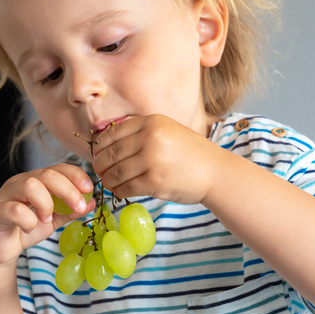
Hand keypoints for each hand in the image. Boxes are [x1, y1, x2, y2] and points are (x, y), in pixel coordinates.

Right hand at [0, 163, 95, 266]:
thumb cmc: (22, 230)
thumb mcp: (52, 221)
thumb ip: (69, 211)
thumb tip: (91, 202)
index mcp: (36, 181)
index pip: (58, 168)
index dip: (76, 175)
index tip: (89, 189)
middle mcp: (21, 183)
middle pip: (47, 174)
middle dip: (68, 189)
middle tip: (77, 206)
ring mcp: (7, 195)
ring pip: (30, 185)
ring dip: (46, 203)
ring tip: (47, 219)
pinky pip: (15, 209)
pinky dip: (28, 219)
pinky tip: (30, 228)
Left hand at [92, 115, 219, 204]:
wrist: (215, 171)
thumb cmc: (189, 153)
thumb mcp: (166, 131)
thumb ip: (141, 132)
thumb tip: (108, 143)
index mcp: (151, 122)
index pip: (112, 133)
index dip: (100, 146)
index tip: (99, 154)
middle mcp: (150, 138)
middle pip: (110, 153)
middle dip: (100, 165)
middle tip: (100, 171)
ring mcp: (152, 160)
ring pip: (115, 172)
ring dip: (108, 180)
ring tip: (109, 182)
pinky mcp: (155, 181)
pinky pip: (126, 187)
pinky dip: (119, 190)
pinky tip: (120, 191)